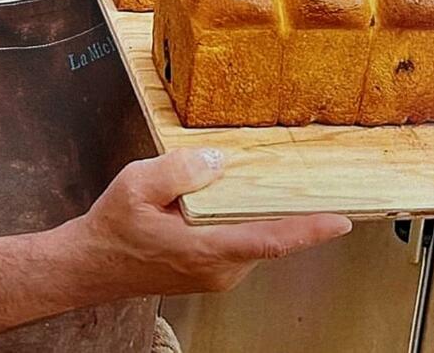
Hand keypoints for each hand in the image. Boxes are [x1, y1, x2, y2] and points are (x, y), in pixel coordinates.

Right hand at [76, 148, 351, 296]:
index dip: (308, 231)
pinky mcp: (215, 270)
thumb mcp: (136, 185)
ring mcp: (219, 273)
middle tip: (315, 177)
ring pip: (258, 237)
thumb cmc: (113, 228)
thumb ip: (179, 170)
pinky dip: (252, 219)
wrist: (92, 265)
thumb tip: (216, 160)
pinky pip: (246, 241)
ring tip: (278, 181)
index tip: (341, 220)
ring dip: (269, 211)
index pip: (269, 241)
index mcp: (204, 250)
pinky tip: (244, 197)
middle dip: (293, 207)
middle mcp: (219, 268)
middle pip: (270, 234)